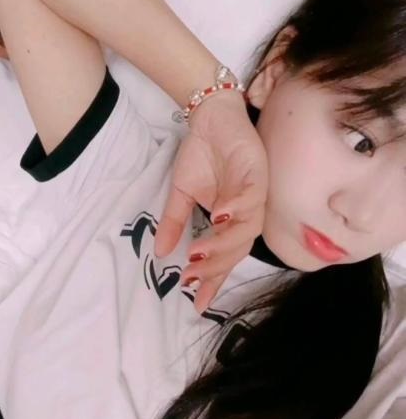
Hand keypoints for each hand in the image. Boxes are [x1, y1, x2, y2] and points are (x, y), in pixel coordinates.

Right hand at [154, 91, 268, 312]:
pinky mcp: (258, 172)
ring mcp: (255, 193)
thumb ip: (175, 222)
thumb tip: (161, 253)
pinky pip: (252, 196)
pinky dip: (238, 207)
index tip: (197, 302)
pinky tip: (220, 216)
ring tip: (199, 251)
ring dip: (225, 241)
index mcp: (232, 220)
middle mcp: (247, 211)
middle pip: (238, 248)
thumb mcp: (182, 192)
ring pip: (248, 227)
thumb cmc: (202, 154)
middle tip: (192, 274)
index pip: (225, 257)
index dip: (214, 280)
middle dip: (215, 265)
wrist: (210, 117)